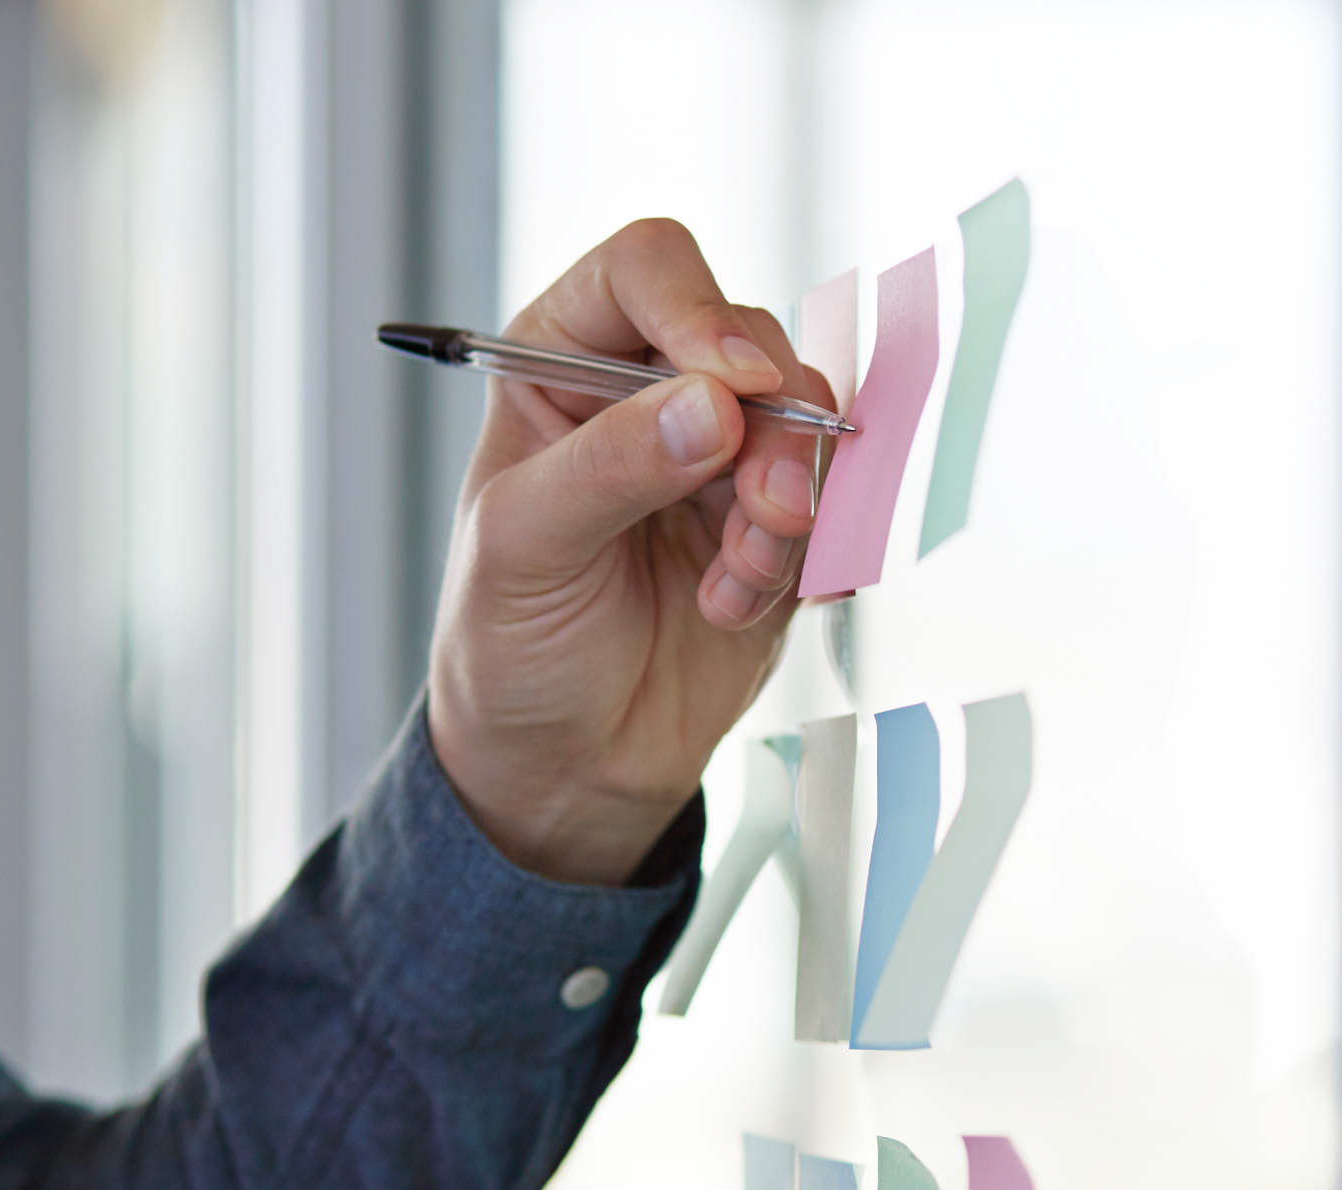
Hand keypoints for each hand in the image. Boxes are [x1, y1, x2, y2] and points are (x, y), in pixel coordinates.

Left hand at [425, 219, 832, 884]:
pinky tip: (731, 608)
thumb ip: (613, 466)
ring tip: (735, 578)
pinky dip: (799, 560)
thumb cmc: (511, 643)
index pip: (645, 272)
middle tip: (762, 506)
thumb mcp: (526, 545)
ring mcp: (720, 457)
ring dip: (788, 504)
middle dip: (770, 428)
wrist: (564, 764)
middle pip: (750, 342)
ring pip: (805, 422)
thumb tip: (715, 405)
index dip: (697, 309)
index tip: (732, 384)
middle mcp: (649, 391)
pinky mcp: (773, 525)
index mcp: (561, 361)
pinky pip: (831, 505)